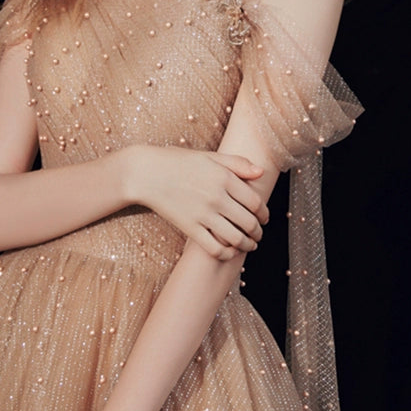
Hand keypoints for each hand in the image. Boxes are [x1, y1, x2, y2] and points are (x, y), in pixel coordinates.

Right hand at [128, 145, 269, 259]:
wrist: (146, 174)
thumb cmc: (177, 162)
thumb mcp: (209, 156)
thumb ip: (237, 163)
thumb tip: (261, 172)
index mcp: (225, 178)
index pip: (256, 202)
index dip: (264, 214)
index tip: (265, 219)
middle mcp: (217, 197)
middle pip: (249, 222)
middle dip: (258, 232)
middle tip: (258, 235)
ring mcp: (203, 214)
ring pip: (235, 238)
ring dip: (247, 245)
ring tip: (249, 245)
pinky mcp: (190, 228)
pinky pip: (214, 248)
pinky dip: (226, 254)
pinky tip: (229, 252)